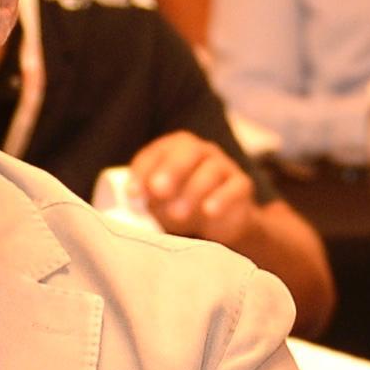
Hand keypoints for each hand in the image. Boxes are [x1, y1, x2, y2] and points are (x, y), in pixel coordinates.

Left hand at [129, 130, 258, 243]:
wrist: (220, 221)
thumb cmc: (180, 205)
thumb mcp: (158, 202)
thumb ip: (144, 199)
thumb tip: (127, 204)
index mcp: (174, 148)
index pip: (158, 152)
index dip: (143, 170)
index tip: (132, 193)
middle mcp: (200, 151)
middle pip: (187, 152)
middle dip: (171, 171)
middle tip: (158, 191)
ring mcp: (223, 165)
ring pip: (210, 171)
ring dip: (192, 192)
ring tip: (177, 215)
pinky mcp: (241, 185)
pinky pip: (234, 187)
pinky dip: (221, 199)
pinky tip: (209, 211)